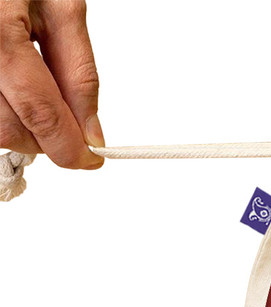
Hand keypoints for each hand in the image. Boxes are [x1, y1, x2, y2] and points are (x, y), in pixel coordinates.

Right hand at [0, 1, 103, 167]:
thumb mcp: (61, 6)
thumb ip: (79, 72)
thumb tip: (90, 131)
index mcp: (0, 32)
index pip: (40, 113)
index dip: (70, 148)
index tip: (92, 159)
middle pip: (9, 129)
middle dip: (46, 140)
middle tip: (68, 126)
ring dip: (21, 127)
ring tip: (36, 93)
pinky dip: (4, 109)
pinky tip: (14, 88)